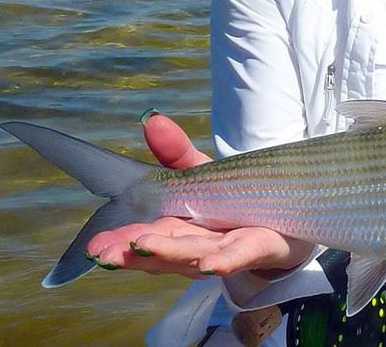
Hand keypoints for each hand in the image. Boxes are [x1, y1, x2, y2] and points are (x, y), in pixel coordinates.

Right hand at [85, 113, 312, 277]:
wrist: (290, 218)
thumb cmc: (237, 200)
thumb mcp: (202, 174)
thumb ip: (176, 153)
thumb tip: (151, 120)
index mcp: (180, 229)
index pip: (146, 237)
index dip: (121, 242)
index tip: (95, 246)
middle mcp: (200, 245)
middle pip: (166, 249)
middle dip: (136, 252)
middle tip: (107, 253)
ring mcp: (229, 249)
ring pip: (198, 253)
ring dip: (171, 253)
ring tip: (144, 248)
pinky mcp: (262, 247)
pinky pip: (243, 254)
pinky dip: (226, 260)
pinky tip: (211, 264)